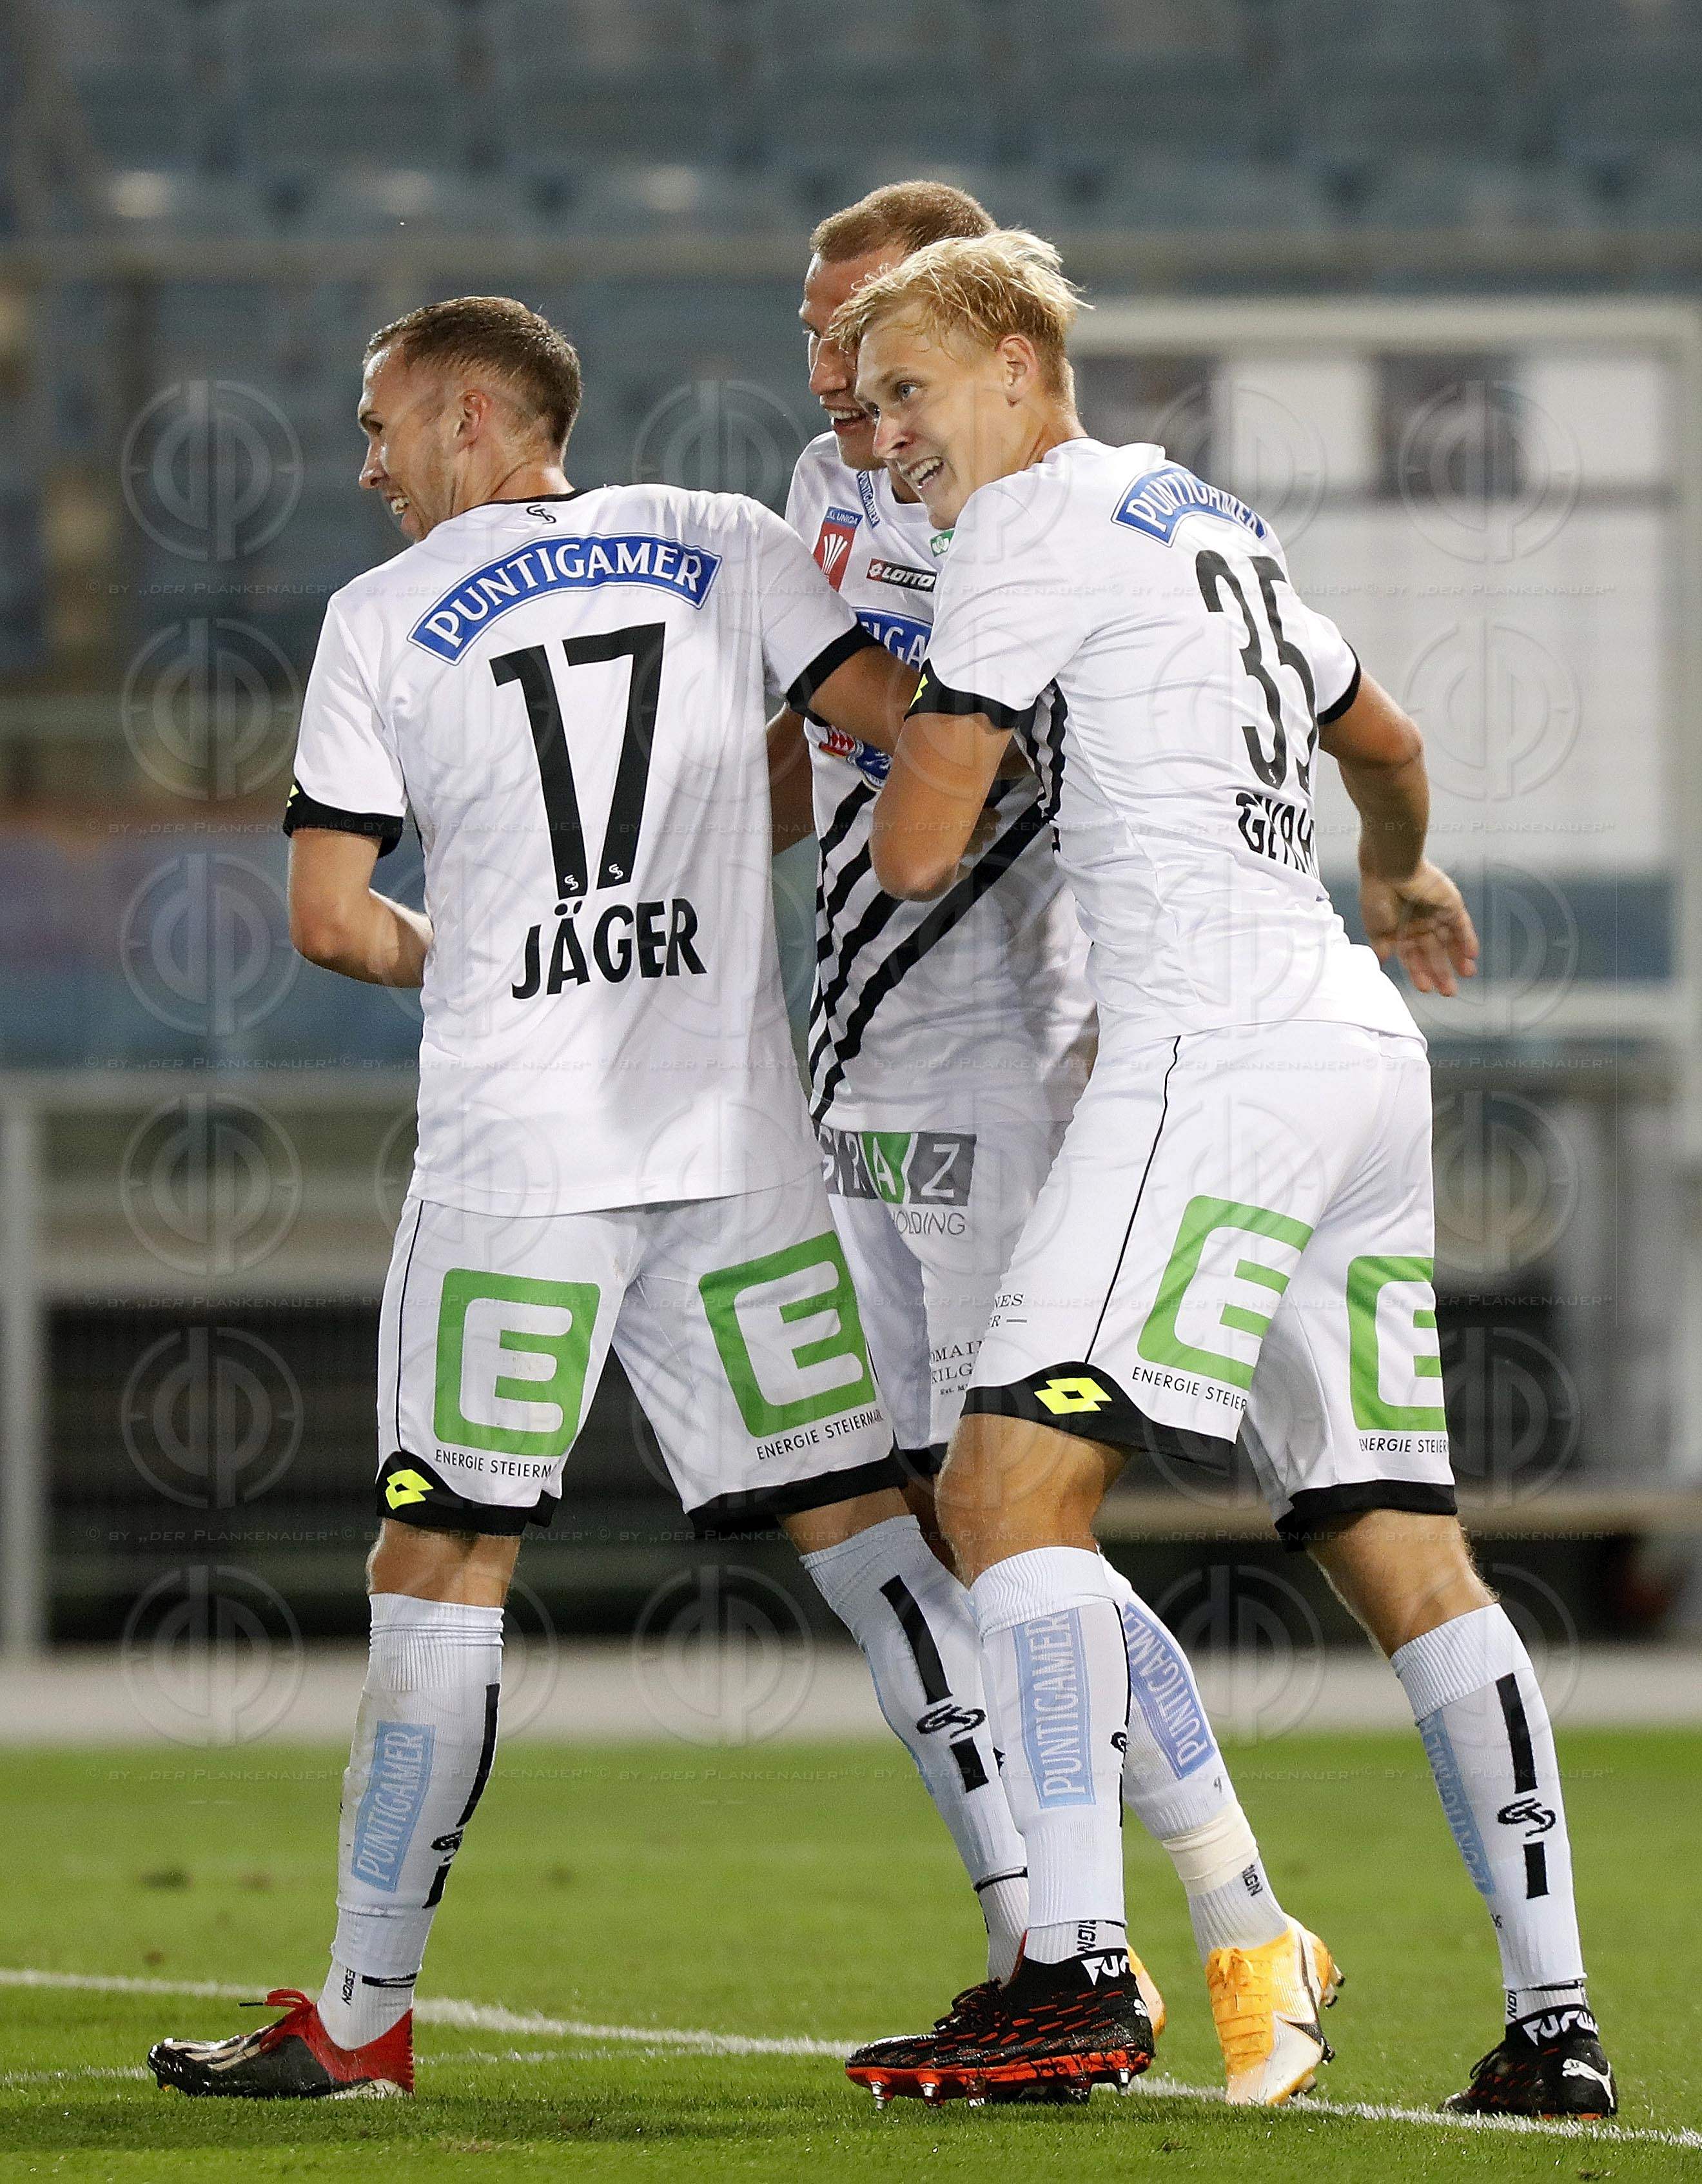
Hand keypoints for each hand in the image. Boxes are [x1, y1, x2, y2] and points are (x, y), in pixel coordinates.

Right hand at [1359, 860, 1478, 996]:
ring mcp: (1436, 914)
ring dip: (1458, 959)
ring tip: (1466, 976)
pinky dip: (1467, 940)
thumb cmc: (1377, 895)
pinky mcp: (1450, 904)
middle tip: (1449, 992)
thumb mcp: (1375, 927)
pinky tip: (1471, 956)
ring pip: (1450, 941)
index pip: (1413, 956)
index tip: (1426, 989)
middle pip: (1434, 952)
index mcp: (1400, 929)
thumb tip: (1382, 961)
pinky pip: (1462, 926)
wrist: (1390, 869)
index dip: (1420, 973)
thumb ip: (1382, 946)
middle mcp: (1419, 923)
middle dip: (1441, 972)